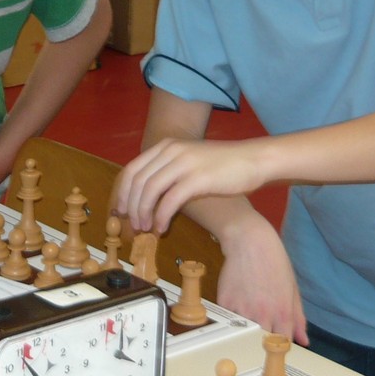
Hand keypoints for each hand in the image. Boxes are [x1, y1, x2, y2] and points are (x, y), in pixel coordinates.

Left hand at [113, 137, 271, 234]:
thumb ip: (169, 171)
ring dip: (143, 213)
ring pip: (150, 191)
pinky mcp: (197, 179)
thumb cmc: (224, 165)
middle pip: (137, 181)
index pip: (132, 169)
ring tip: (145, 229)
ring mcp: (184, 163)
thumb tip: (148, 196)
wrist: (254, 160)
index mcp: (166, 146)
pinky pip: (169, 201)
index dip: (122, 193)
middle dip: (131, 207)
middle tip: (133, 226)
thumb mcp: (190, 160)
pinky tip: (162, 228)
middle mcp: (171, 151)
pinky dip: (161, 217)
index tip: (120, 212)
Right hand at [213, 218, 307, 344]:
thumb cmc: (274, 262)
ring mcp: (243, 310)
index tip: (277, 347)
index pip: (283, 343)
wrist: (250, 242)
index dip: (280, 347)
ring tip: (247, 316)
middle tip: (260, 336)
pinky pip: (228, 320)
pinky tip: (236, 305)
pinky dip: (232, 318)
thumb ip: (299, 318)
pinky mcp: (226, 303)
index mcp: (283, 312)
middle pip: (261, 343)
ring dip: (246, 331)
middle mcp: (263, 314)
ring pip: (243, 334)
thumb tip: (304, 340)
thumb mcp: (293, 290)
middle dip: (262, 343)